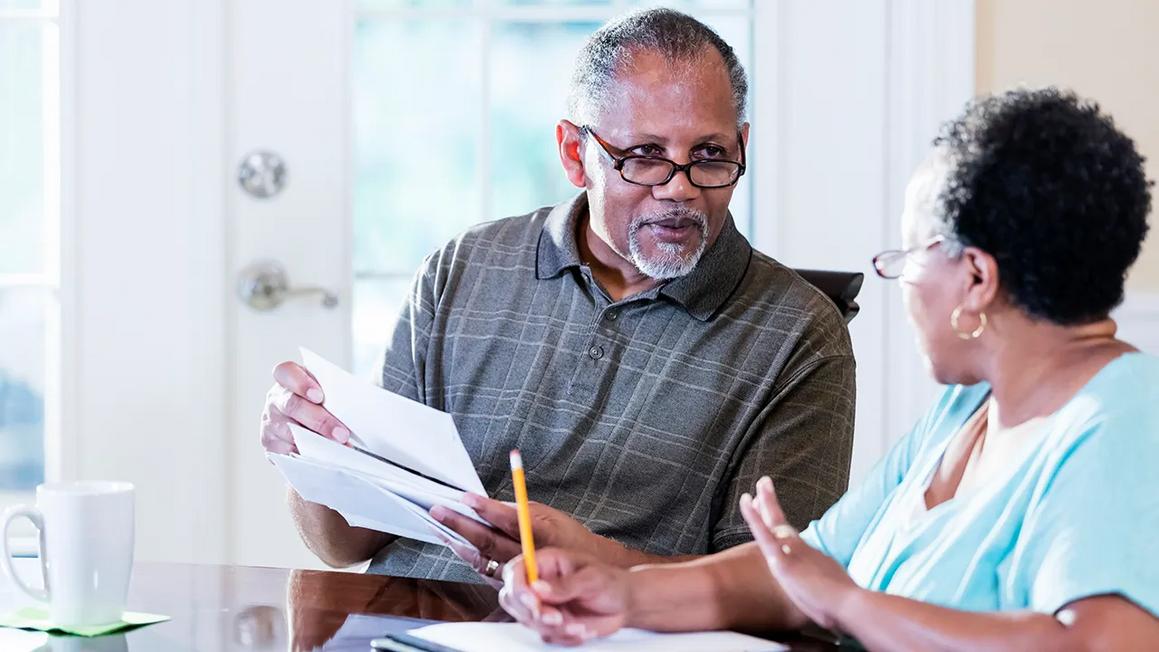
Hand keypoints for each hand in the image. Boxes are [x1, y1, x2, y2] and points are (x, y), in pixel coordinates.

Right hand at [259, 361, 351, 454]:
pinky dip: (306, 456)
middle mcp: (275, 399)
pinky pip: (286, 452)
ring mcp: (270, 421)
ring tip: (338, 450)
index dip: (301, 383)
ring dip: (316, 443)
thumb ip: (335, 395)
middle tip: (342, 434)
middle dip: (319, 421)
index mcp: (288, 378)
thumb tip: (355, 410)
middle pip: (292, 406)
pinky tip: (323, 458)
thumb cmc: (324, 402)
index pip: (286, 372)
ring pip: (289, 432)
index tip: (319, 396)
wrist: (315, 421)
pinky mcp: (270, 443)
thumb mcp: (328, 392)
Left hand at [430, 494, 610, 582]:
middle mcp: (527, 556)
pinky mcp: (511, 584)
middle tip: (438, 510)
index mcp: (540, 535)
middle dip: (460, 524)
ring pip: (481, 559)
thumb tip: (492, 505)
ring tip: (439, 527)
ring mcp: (517, 573)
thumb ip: (522, 511)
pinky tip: (455, 545)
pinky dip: (467, 557)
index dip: (486, 509)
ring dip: (457, 542)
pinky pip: (484, 571)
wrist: (580, 573)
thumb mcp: (550, 515)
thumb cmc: (566, 539)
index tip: (466, 497)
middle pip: (488, 540)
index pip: (508, 520)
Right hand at [499, 549, 629, 645]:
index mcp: (546, 562)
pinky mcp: (550, 623)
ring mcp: (544, 604)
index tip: (534, 602)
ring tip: (578, 626)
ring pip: (528, 621)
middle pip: (513, 598)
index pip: (516, 571)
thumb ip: (565, 585)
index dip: (519, 588)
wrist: (624, 604)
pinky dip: (563, 637)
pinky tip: (581, 630)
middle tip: (558, 618)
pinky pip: (545, 635)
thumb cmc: (610, 583)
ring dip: (553, 628)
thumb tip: (538, 588)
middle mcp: (540, 582)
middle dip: (534, 613)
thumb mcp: (591, 578)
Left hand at [739, 476, 860, 630]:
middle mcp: (803, 550)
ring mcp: (792, 552)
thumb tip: (832, 604)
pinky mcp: (782, 559)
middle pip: (782, 524)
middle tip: (764, 485)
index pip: (792, 540)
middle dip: (771, 504)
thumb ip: (828, 593)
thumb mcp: (834, 597)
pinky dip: (753, 516)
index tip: (774, 516)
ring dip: (765, 502)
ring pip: (774, 521)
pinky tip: (746, 501)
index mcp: (813, 559)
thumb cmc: (843, 609)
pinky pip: (763, 532)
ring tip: (759, 484)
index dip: (780, 526)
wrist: (850, 605)